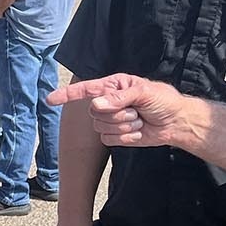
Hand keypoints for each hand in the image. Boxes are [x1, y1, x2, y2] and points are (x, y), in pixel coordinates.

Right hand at [47, 74, 191, 146]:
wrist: (175, 122)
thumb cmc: (163, 101)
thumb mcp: (144, 92)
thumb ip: (119, 97)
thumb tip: (96, 105)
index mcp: (113, 86)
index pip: (85, 90)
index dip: (67, 95)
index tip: (50, 100)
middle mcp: (108, 102)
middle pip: (95, 112)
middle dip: (117, 114)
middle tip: (136, 111)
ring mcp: (111, 120)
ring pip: (101, 127)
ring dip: (124, 126)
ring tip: (138, 121)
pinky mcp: (116, 136)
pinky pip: (109, 139)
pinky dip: (126, 137)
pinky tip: (138, 132)